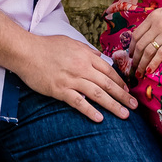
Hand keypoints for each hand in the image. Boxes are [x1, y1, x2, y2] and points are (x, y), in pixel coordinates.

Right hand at [14, 34, 137, 122]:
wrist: (27, 51)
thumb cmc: (48, 46)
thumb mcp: (71, 42)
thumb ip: (87, 50)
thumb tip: (99, 57)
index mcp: (86, 55)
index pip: (108, 70)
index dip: (120, 82)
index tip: (128, 91)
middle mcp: (82, 67)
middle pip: (107, 84)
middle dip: (123, 96)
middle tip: (134, 107)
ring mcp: (71, 79)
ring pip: (97, 94)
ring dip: (113, 105)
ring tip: (124, 115)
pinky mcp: (60, 90)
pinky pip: (78, 102)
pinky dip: (90, 110)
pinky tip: (100, 118)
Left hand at [130, 0, 161, 76]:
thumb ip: (158, 22)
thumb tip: (150, 36)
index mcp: (154, 16)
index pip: (136, 34)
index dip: (131, 48)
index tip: (131, 57)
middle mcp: (157, 23)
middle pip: (140, 44)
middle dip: (135, 59)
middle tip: (133, 69)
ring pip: (148, 50)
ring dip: (142, 64)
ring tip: (140, 73)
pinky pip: (160, 53)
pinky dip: (153, 63)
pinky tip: (150, 70)